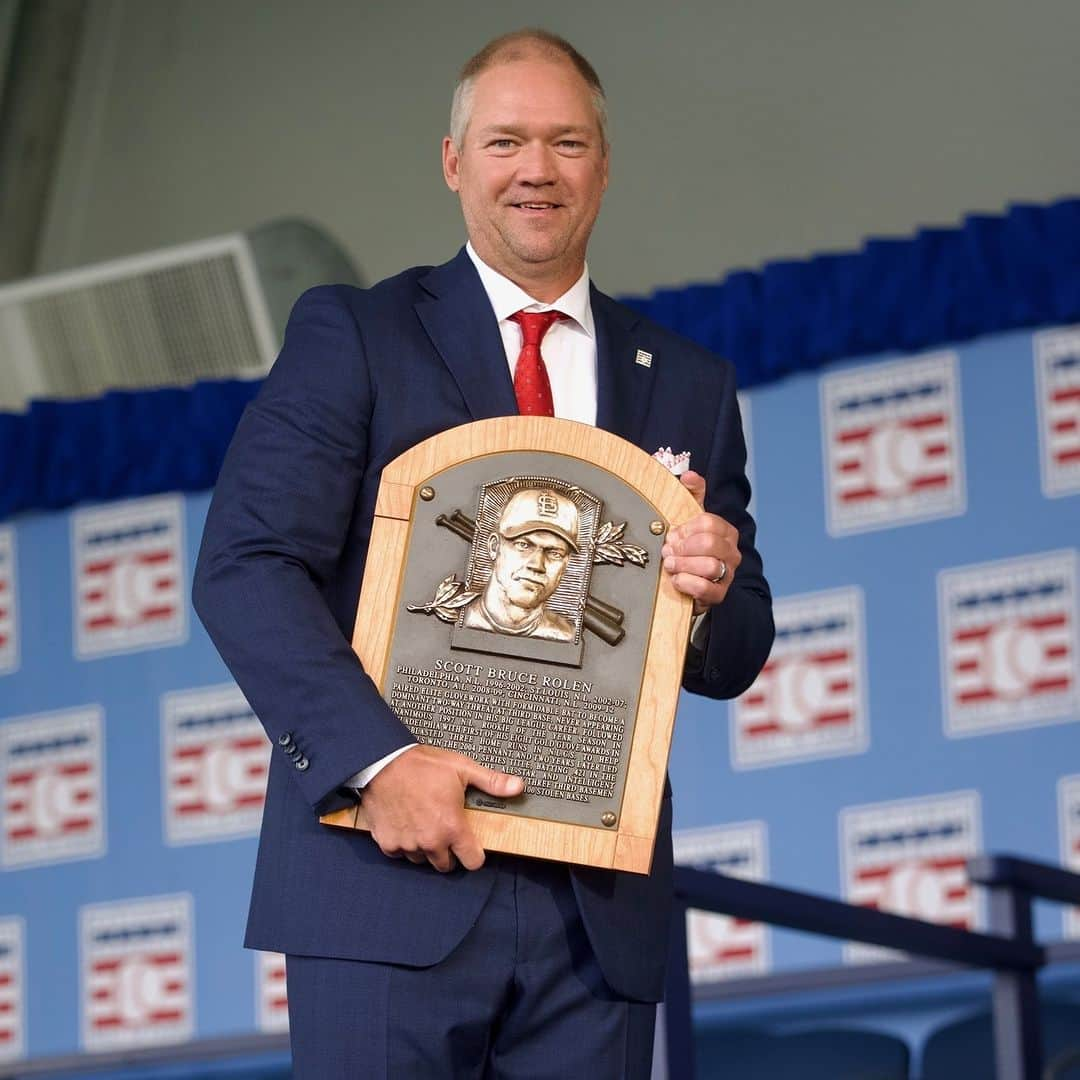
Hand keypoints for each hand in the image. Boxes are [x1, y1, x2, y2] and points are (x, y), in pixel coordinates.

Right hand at [361, 745, 523, 871]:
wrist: (383, 762)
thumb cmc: (422, 765)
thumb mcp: (462, 768)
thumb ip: (491, 782)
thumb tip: (518, 787)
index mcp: (452, 827)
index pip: (472, 862)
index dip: (474, 853)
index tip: (470, 843)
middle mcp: (430, 842)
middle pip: (446, 865)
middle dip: (448, 852)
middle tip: (444, 830)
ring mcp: (407, 845)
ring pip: (422, 860)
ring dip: (425, 848)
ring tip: (424, 824)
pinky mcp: (388, 843)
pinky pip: (400, 854)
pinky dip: (403, 844)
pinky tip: (406, 824)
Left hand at [661, 471, 740, 615]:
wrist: (687, 583)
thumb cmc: (687, 548)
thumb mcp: (688, 519)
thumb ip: (691, 494)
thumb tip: (689, 475)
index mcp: (726, 531)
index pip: (708, 522)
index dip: (685, 529)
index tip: (673, 535)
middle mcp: (732, 553)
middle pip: (709, 543)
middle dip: (682, 547)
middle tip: (668, 551)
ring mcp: (728, 575)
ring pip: (709, 566)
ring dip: (682, 565)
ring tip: (670, 565)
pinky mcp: (719, 595)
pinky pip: (705, 588)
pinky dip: (685, 583)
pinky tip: (676, 580)